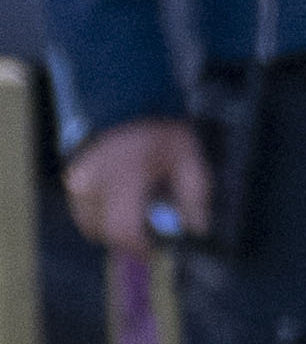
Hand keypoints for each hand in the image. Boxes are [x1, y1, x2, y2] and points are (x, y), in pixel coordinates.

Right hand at [62, 117, 213, 254]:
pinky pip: (83, 208)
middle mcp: (93, 179)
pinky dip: (100, 211)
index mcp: (124, 176)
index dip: (140, 248)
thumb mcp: (188, 159)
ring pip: (90, 223)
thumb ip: (194, 198)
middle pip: (104, 232)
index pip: (122, 231)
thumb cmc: (159, 128)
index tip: (154, 249)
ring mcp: (77, 176)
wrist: (124, 94)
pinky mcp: (71, 174)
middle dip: (128, 237)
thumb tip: (196, 230)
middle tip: (148, 226)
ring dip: (112, 225)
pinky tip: (120, 196)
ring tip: (134, 205)